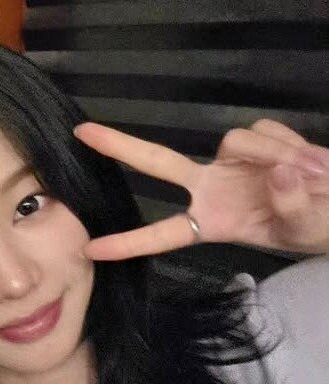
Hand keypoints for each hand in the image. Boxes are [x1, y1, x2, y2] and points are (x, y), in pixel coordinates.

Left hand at [74, 119, 328, 258]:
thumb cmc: (314, 228)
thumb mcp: (303, 229)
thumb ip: (291, 205)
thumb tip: (278, 172)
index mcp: (212, 223)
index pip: (163, 233)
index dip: (129, 242)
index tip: (92, 249)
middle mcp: (211, 189)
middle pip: (159, 163)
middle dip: (121, 147)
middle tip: (82, 134)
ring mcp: (229, 162)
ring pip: (236, 140)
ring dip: (273, 154)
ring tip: (308, 175)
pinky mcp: (251, 140)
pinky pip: (263, 131)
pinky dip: (287, 143)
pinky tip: (305, 162)